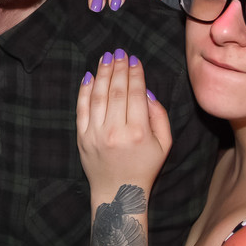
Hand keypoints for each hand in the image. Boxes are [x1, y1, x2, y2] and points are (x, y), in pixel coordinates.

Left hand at [76, 49, 171, 198]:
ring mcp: (96, 134)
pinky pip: (82, 109)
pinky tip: (90, 76)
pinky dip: (85, 91)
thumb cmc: (145, 167)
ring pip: (98, 96)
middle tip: (120, 52)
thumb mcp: (164, 144)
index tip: (134, 59)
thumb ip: (160, 116)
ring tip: (106, 58)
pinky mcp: (82, 138)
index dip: (135, 74)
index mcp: (139, 132)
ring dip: (102, 74)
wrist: (118, 193)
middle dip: (118, 68)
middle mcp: (116, 131)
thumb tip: (147, 92)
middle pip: (116, 91)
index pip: (136, 94)